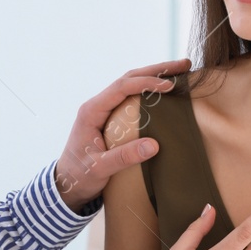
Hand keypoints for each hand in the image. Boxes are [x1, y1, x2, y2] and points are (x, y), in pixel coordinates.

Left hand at [53, 58, 191, 210]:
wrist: (66, 184)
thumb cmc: (79, 176)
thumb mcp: (100, 169)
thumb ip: (124, 157)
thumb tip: (154, 145)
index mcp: (92, 111)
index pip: (122, 87)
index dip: (146, 83)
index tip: (169, 86)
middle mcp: (98, 105)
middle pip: (129, 78)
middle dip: (157, 70)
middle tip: (184, 66)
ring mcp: (104, 110)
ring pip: (131, 84)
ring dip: (155, 76)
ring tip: (181, 72)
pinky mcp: (111, 117)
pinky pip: (132, 97)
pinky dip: (150, 90)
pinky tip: (166, 91)